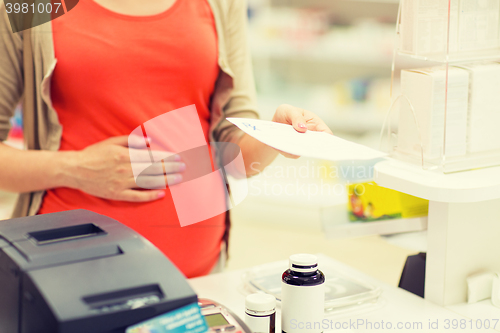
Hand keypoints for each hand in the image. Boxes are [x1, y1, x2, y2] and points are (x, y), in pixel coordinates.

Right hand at [66, 135, 184, 201]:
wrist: (74, 169)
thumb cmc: (94, 154)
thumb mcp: (112, 141)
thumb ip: (131, 141)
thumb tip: (149, 142)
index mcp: (124, 155)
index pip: (151, 156)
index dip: (167, 157)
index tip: (178, 157)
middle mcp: (125, 169)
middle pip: (153, 169)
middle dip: (171, 168)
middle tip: (183, 168)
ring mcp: (121, 183)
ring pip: (148, 182)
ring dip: (165, 181)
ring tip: (177, 179)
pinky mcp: (117, 194)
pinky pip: (136, 196)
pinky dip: (150, 195)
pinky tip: (161, 194)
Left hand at [272, 104, 332, 157]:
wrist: (274, 125)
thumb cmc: (286, 114)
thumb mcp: (289, 110)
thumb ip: (297, 117)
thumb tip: (303, 128)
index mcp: (315, 124)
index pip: (326, 134)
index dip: (329, 140)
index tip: (327, 144)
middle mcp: (311, 137)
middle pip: (317, 145)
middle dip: (314, 147)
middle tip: (310, 146)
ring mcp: (302, 145)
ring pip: (304, 151)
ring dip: (299, 149)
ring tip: (295, 146)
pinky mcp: (292, 151)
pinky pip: (292, 154)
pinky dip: (288, 151)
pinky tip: (285, 147)